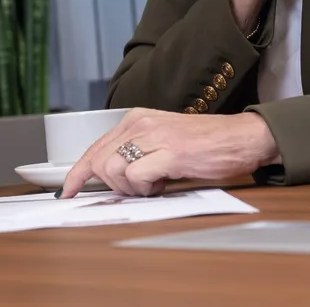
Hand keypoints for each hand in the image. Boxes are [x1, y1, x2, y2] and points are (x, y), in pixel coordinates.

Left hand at [59, 109, 277, 198]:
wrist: (242, 137)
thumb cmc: (206, 144)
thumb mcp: (162, 142)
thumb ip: (135, 153)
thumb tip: (109, 178)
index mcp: (135, 119)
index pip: (95, 147)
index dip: (77, 173)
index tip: (67, 190)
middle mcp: (140, 123)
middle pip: (99, 162)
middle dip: (111, 186)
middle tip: (137, 189)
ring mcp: (154, 136)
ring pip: (114, 170)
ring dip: (130, 188)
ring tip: (154, 185)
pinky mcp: (170, 152)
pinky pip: (137, 176)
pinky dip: (146, 189)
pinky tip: (163, 184)